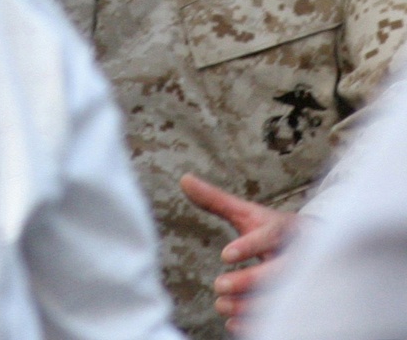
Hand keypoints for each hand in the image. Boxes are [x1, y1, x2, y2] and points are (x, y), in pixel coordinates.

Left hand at [180, 173, 297, 333]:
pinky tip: (236, 325)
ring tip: (221, 306)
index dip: (250, 245)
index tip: (224, 255)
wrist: (320, 252)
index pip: (272, 235)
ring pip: (283, 299)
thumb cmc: (275, 232)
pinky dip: (260, 324)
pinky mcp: (306, 304)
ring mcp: (307, 282)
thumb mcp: (250, 215)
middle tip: (218, 286)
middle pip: (279, 271)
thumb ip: (218, 201)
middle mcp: (301, 256)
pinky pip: (288, 319)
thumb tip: (184, 179)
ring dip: (250, 306)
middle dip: (249, 281)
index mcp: (286, 229)